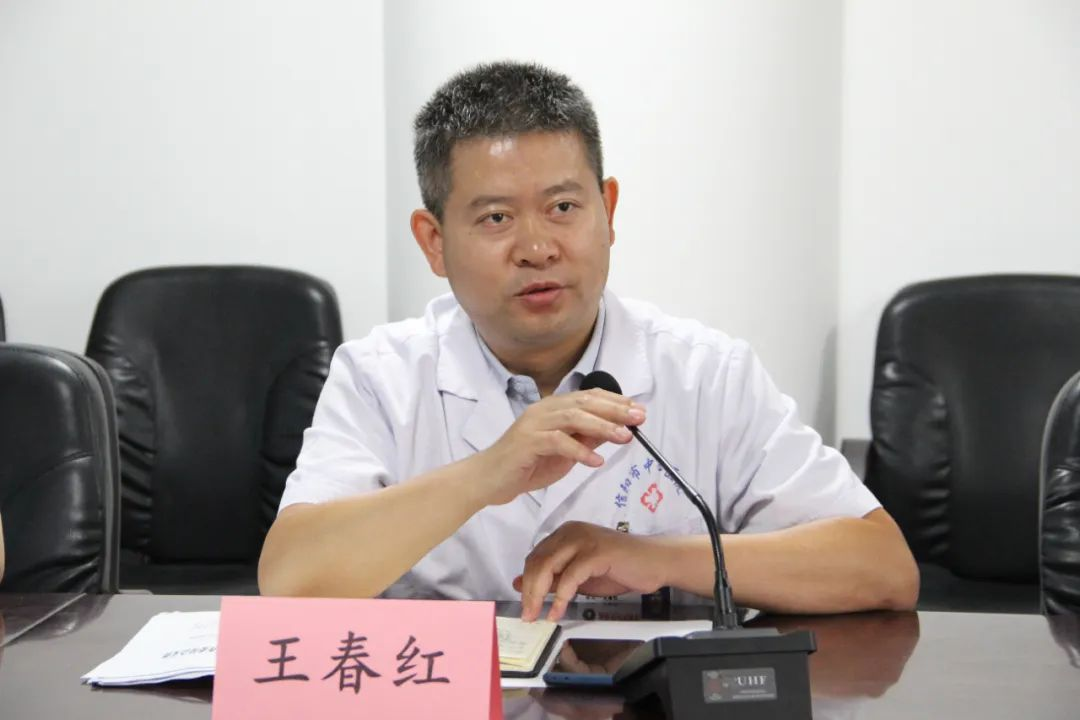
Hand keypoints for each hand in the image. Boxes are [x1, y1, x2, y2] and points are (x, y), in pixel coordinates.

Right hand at [472, 389, 645, 505]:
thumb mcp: (565, 452)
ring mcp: (534, 424)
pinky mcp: (527, 441)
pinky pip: (557, 442)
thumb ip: (586, 439)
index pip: (588, 397)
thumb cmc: (527, 465)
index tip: (638, 410)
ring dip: (601, 426)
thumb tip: (615, 430)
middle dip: (615, 410)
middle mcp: (544, 409)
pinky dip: (579, 451)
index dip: (615, 401)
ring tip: (623, 437)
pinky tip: (596, 461)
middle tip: (639, 418)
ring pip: (573, 418)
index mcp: (553, 407)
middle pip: (584, 403)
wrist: (489, 479)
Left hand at [513, 521, 671, 621]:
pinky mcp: (597, 552)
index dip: (526, 581)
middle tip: (527, 615)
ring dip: (538, 594)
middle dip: (529, 591)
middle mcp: (571, 531)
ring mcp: (584, 539)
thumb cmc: (621, 568)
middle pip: (537, 561)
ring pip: (548, 565)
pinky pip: (570, 575)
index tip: (524, 604)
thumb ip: (554, 578)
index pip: (535, 556)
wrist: (656, 562)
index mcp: (566, 533)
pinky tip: (558, 611)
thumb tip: (522, 584)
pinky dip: (561, 596)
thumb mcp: (580, 577)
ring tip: (537, 615)